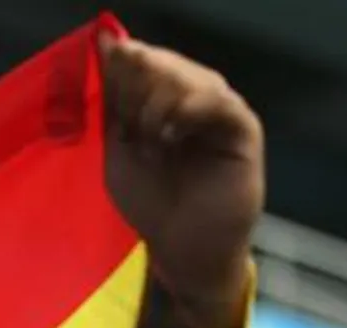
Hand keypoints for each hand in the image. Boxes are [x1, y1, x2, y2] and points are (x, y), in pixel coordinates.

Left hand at [100, 34, 263, 314]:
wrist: (182, 249)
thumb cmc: (151, 204)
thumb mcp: (119, 152)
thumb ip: (113, 110)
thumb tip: (104, 58)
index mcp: (166, 103)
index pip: (149, 66)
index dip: (126, 62)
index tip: (105, 62)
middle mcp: (196, 102)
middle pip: (171, 67)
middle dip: (141, 81)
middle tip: (127, 112)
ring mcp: (221, 115)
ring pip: (195, 79)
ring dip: (160, 100)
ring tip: (146, 133)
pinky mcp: (243, 132)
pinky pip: (220, 103)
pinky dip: (189, 110)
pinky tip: (167, 133)